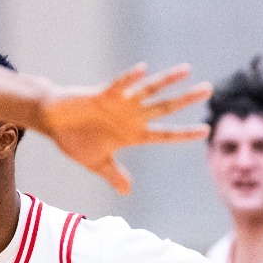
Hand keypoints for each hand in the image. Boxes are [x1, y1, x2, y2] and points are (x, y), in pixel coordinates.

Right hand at [39, 64, 210, 194]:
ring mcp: (119, 103)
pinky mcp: (102, 94)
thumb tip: (127, 192)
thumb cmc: (74, 140)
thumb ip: (114, 175)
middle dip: (186, 100)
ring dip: (166, 81)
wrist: (52, 121)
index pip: (165, 134)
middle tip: (209, 89)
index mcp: (133, 134)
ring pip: (148, 90)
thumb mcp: (97, 163)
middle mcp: (131, 116)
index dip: (184, 133)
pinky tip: (143, 70)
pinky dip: (129, 78)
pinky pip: (119, 85)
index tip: (206, 130)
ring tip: (187, 70)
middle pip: (165, 107)